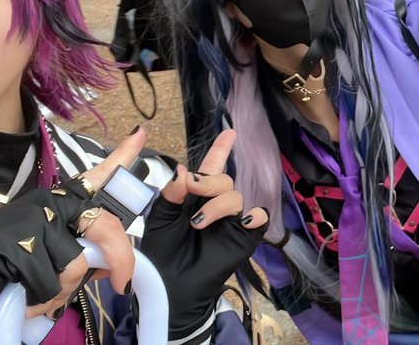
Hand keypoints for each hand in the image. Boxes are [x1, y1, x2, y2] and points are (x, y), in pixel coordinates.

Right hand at [0, 129, 151, 339]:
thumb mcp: (41, 263)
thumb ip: (75, 257)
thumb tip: (110, 265)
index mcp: (51, 206)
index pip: (92, 179)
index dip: (120, 160)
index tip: (140, 137)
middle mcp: (45, 205)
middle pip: (104, 225)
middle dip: (120, 257)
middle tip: (121, 282)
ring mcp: (31, 221)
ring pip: (78, 264)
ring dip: (61, 292)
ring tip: (33, 292)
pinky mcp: (19, 243)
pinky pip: (54, 284)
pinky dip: (40, 302)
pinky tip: (21, 297)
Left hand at [141, 130, 268, 334]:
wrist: (168, 285)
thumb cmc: (161, 252)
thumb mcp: (160, 217)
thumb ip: (172, 193)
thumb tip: (187, 171)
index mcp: (195, 197)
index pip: (211, 168)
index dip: (221, 149)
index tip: (229, 131)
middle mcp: (215, 205)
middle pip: (223, 179)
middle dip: (208, 180)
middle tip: (193, 188)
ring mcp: (231, 222)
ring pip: (235, 197)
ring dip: (217, 205)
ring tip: (198, 223)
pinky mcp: (243, 239)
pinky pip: (258, 219)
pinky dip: (254, 215)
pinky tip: (243, 221)